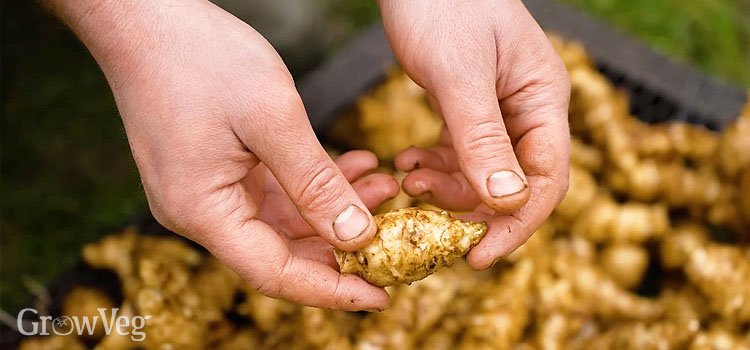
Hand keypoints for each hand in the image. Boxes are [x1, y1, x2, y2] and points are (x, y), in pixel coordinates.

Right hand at [50, 0, 393, 309]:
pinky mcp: (215, 169)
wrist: (146, 17)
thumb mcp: (272, 121)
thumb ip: (316, 185)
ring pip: (283, 221)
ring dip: (335, 207)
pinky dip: (314, 183)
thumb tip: (356, 237)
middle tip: (395, 229)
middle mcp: (200, 213)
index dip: (332, 290)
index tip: (381, 295)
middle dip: (343, 243)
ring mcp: (205, 191)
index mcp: (203, 212)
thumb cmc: (200, 58)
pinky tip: (354, 164)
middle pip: (281, 252)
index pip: (276, 274)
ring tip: (385, 186)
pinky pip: (273, 192)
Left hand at [379, 0, 570, 268]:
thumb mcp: (458, 74)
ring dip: (447, 187)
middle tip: (425, 216)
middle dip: (471, 208)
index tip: (477, 256)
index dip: (515, 225)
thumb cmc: (443, 5)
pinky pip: (460, 153)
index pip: (546, 180)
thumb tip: (508, 203)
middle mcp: (529, 110)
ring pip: (483, 173)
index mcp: (543, 100)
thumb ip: (481, 137)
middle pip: (514, 184)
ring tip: (407, 180)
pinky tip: (406, 163)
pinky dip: (435, 165)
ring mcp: (501, 110)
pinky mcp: (470, 108)